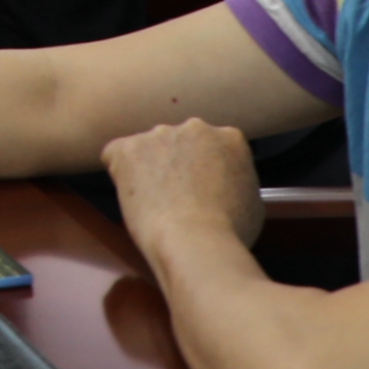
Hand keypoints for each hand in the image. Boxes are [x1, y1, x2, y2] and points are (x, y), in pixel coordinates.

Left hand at [102, 117, 261, 251]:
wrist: (196, 241)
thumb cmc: (229, 232)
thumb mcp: (253, 201)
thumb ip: (237, 181)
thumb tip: (228, 187)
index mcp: (229, 138)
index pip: (212, 146)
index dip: (204, 169)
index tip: (201, 187)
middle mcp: (194, 127)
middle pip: (179, 142)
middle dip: (177, 163)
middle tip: (178, 196)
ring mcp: (158, 135)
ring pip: (148, 148)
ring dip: (149, 168)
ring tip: (156, 203)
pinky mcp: (127, 148)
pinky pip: (116, 154)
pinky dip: (120, 172)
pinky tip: (131, 194)